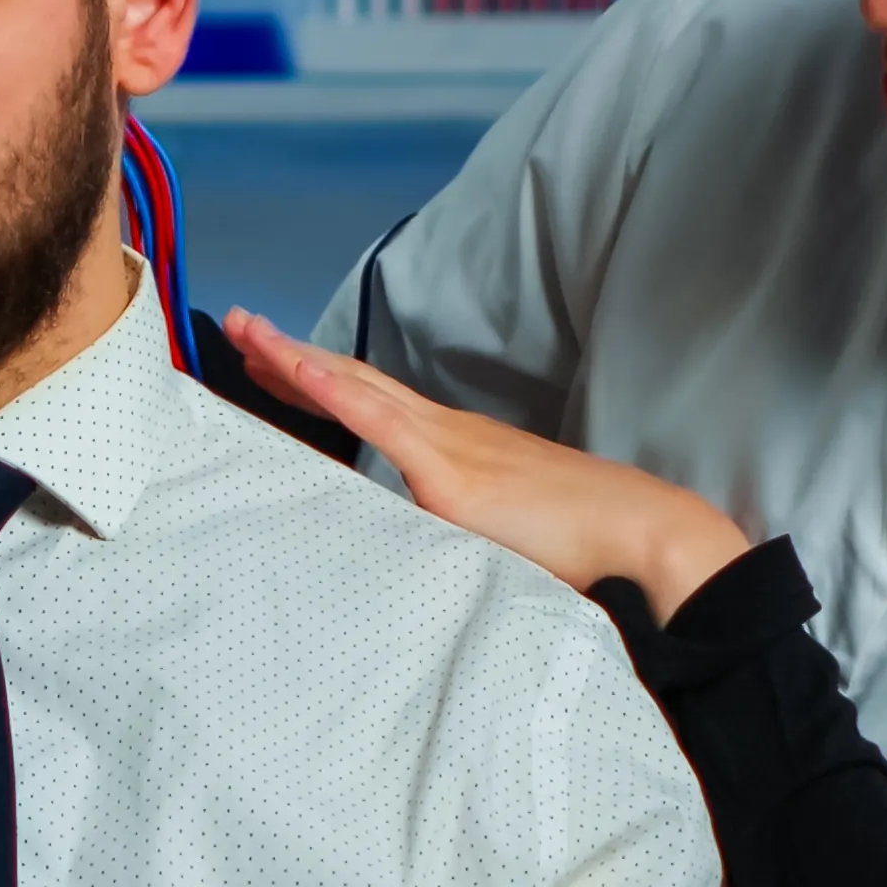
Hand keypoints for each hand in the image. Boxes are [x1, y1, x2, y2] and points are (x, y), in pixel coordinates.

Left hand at [215, 312, 754, 613]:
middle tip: (240, 331)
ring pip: (358, 388)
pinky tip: (300, 369)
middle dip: (292, 358)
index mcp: (458, 449)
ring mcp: (450, 448)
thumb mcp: (503, 536)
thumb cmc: (587, 548)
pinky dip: (339, 391)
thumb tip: (424, 555)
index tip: (274, 361)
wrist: (646, 539)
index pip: (375, 402)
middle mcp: (449, 434)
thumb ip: (458, 534)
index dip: (322, 378)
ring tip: (247, 337)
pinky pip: (384, 423)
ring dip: (297, 361)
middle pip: (355, 382)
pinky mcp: (454, 476)